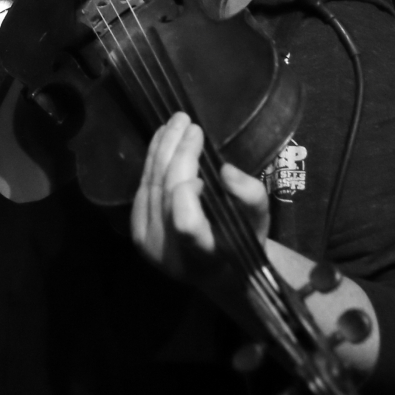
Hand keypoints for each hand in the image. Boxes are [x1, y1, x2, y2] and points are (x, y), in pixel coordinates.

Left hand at [130, 112, 268, 286]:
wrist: (216, 272)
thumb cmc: (242, 245)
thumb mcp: (258, 225)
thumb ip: (250, 197)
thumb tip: (225, 169)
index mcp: (202, 259)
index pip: (185, 224)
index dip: (188, 189)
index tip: (204, 158)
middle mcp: (168, 254)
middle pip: (164, 196)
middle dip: (176, 155)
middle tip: (188, 122)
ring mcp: (147, 242)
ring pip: (149, 187)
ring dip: (161, 150)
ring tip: (174, 122)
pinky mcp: (136, 229)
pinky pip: (142, 187)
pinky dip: (152, 160)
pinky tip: (162, 139)